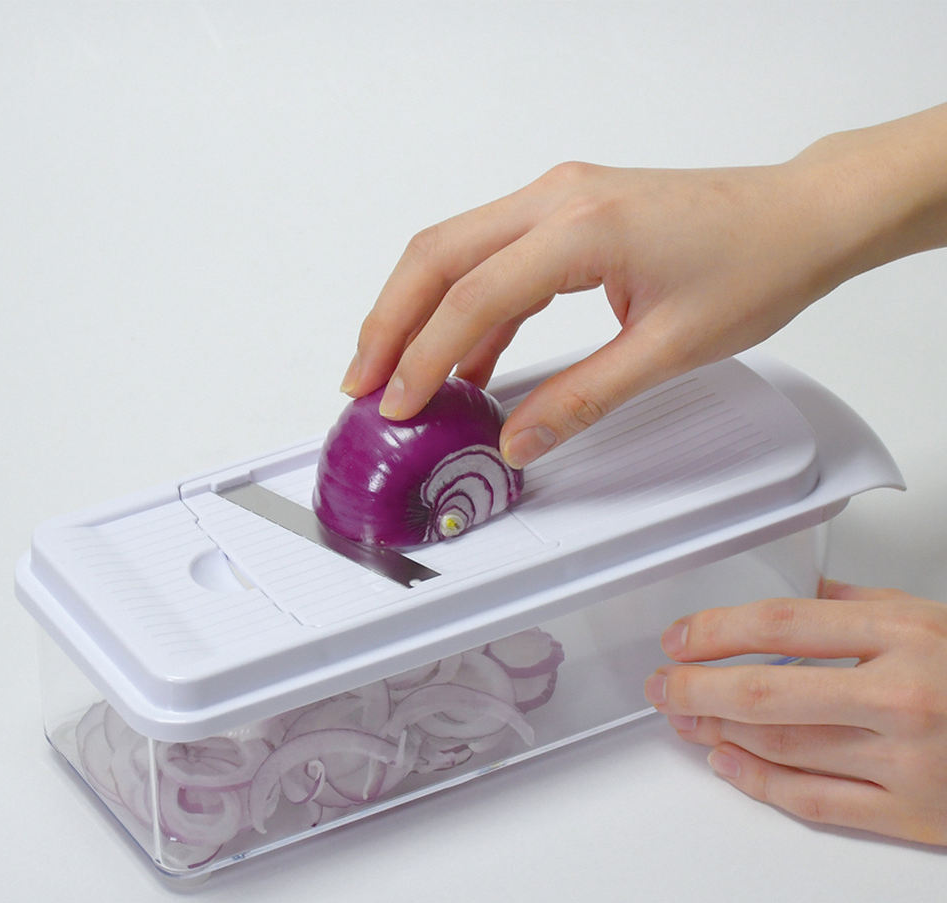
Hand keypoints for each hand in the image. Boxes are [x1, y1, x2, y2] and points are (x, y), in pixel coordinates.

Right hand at [342, 105, 946, 468]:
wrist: (800, 218)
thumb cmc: (754, 267)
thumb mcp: (666, 350)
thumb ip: (581, 398)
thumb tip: (516, 440)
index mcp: (580, 228)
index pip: (472, 298)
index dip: (423, 358)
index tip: (398, 406)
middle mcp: (556, 200)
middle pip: (436, 255)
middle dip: (388, 322)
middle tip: (363, 383)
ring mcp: (558, 199)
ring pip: (455, 249)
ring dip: (416, 309)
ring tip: (395, 373)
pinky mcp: (568, 214)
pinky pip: (494, 258)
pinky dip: (467, 307)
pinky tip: (465, 359)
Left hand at [644, 579, 946, 845]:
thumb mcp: (933, 617)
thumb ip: (859, 605)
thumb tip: (799, 593)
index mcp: (905, 635)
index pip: (781, 627)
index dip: (716, 632)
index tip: (680, 638)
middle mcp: (902, 696)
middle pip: (766, 693)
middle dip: (697, 689)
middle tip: (662, 685)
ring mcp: (907, 760)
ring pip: (782, 748)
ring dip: (717, 732)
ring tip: (683, 717)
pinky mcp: (913, 814)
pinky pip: (815, 801)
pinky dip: (758, 782)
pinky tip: (726, 762)